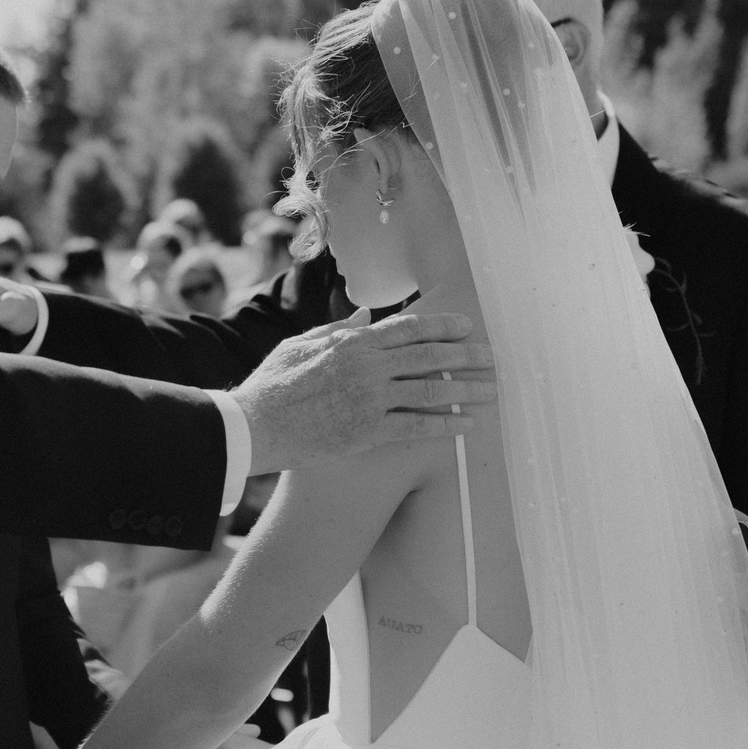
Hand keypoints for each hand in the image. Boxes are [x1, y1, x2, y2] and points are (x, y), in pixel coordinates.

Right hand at [236, 312, 496, 474]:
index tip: (466, 326)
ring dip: (465, 390)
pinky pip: (416, 426)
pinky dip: (444, 425)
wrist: (255, 425)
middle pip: (429, 356)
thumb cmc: (273, 385)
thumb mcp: (300, 345)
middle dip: (466, 356)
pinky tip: (466, 425)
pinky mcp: (368, 431)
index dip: (442, 325)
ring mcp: (370, 398)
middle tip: (492, 357)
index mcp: (352, 342)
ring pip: (430, 390)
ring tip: (490, 391)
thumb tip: (365, 317)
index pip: (409, 328)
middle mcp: (367, 366)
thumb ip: (337, 330)